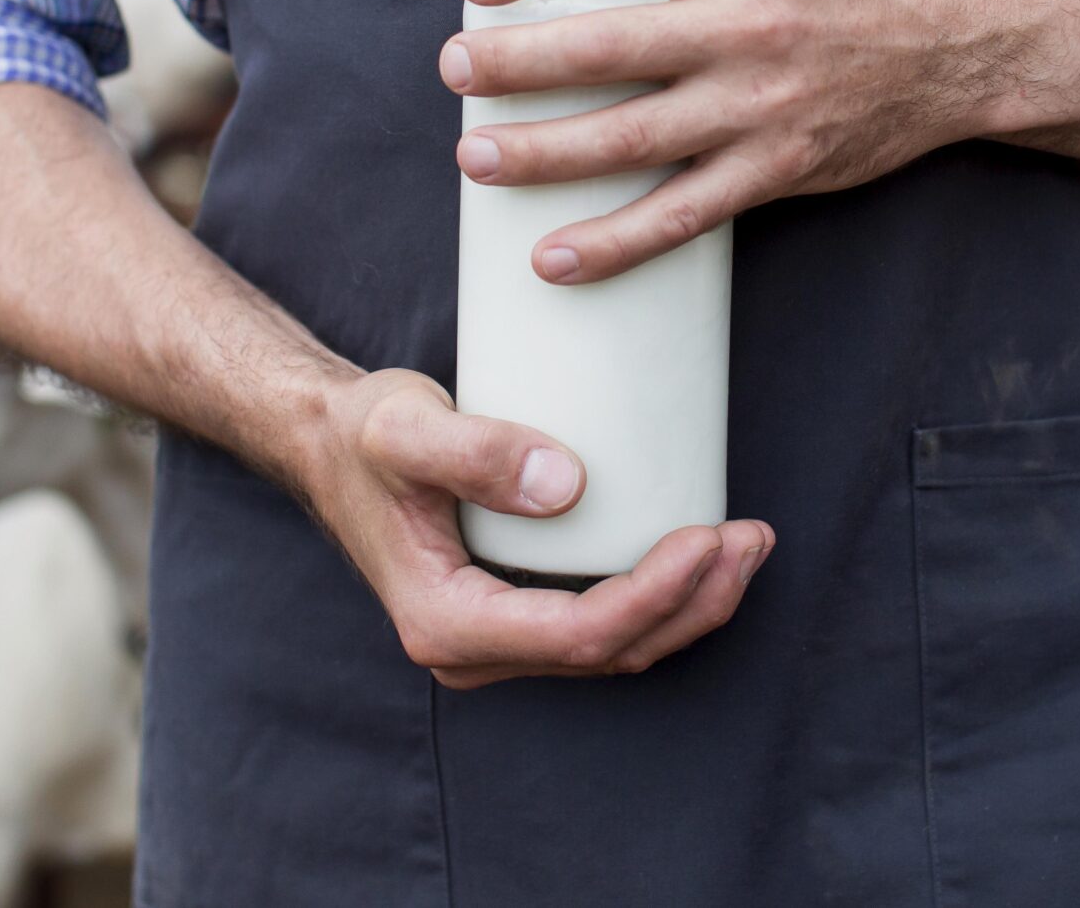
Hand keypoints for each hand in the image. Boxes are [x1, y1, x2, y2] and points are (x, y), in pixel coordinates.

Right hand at [305, 370, 774, 688]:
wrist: (327, 444)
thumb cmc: (363, 434)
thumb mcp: (404, 427)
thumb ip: (475, 451)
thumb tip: (566, 485)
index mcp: (447, 623)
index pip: (578, 635)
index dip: (655, 595)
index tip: (708, 536)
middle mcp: (472, 649)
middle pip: (611, 652)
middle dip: (695, 602)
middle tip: (752, 537)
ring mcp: (495, 639)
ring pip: (616, 648)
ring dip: (691, 604)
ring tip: (746, 543)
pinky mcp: (514, 613)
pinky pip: (602, 624)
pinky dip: (660, 596)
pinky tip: (698, 551)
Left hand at [442, 0, 1008, 282]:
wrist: (957, 41)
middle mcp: (746, 23)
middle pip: (603, 46)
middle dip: (511, 64)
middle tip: (454, 72)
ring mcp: (761, 104)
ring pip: (630, 139)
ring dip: (541, 155)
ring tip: (475, 159)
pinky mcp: (778, 168)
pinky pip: (684, 215)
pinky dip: (616, 243)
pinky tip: (555, 258)